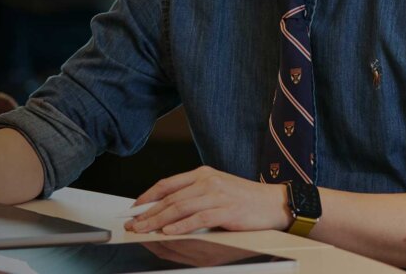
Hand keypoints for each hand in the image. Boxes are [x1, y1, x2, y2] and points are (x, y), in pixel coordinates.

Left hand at [125, 166, 289, 235]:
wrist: (274, 203)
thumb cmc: (246, 199)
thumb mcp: (217, 190)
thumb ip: (194, 195)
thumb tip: (168, 208)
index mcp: (203, 174)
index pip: (167, 184)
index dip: (147, 196)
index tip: (134, 208)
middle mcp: (207, 181)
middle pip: (170, 197)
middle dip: (147, 212)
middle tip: (132, 223)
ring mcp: (217, 194)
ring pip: (179, 207)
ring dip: (157, 220)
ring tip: (143, 230)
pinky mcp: (226, 209)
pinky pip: (197, 218)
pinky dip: (181, 225)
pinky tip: (169, 231)